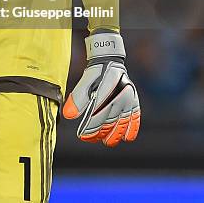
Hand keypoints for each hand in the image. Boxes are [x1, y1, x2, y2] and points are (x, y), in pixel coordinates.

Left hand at [63, 31, 140, 146]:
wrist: (109, 61)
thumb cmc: (95, 73)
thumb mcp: (84, 81)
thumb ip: (77, 98)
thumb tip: (68, 115)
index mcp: (108, 85)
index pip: (98, 110)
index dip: (90, 125)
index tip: (82, 135)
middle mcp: (121, 92)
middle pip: (110, 118)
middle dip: (99, 132)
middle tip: (89, 139)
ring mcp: (130, 97)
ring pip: (123, 121)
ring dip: (114, 134)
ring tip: (105, 142)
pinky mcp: (134, 101)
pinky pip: (135, 117)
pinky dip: (131, 128)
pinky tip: (126, 138)